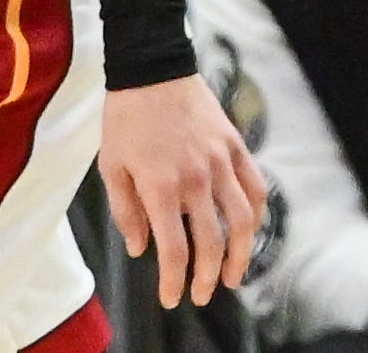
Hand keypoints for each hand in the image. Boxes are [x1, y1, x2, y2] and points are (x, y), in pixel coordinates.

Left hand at [100, 75, 266, 308]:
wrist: (153, 68)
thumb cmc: (126, 118)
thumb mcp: (111, 167)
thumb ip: (126, 212)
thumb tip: (139, 249)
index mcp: (161, 187)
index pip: (174, 250)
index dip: (175, 281)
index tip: (172, 299)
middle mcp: (196, 178)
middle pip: (211, 243)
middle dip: (208, 277)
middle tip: (202, 294)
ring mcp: (220, 161)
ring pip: (242, 220)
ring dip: (241, 254)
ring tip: (234, 275)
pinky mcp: (236, 145)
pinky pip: (255, 186)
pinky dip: (257, 214)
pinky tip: (250, 230)